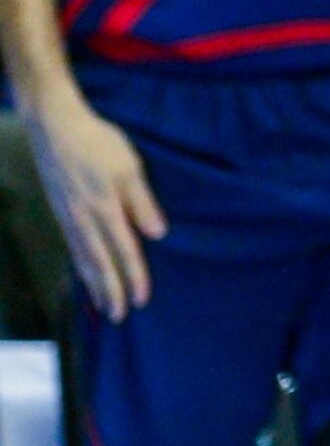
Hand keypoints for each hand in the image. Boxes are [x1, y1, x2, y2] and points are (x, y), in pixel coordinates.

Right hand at [27, 97, 159, 314]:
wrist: (55, 129)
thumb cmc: (98, 144)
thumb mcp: (129, 167)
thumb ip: (142, 202)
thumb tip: (157, 234)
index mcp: (104, 209)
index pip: (123, 252)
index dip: (134, 277)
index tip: (142, 301)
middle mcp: (83, 220)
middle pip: (99, 264)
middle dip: (110, 292)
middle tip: (119, 317)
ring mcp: (68, 218)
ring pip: (83, 260)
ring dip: (94, 284)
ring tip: (103, 305)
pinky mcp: (61, 213)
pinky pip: (72, 248)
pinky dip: (80, 267)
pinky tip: (85, 274)